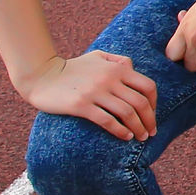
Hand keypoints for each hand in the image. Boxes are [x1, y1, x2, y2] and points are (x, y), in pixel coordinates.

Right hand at [17, 51, 158, 139]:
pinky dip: (120, 130)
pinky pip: (107, 120)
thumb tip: (133, 68)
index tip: (152, 115)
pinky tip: (125, 137)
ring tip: (141, 137)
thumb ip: (118, 61)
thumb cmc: (71, 68)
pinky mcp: (81, 105)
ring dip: (138, 128)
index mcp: (117, 68)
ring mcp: (95, 92)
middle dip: (150, 120)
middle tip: (151, 132)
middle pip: (140, 102)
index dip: (154, 103)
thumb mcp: (97, 57)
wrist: (41, 75)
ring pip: (127, 113)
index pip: (147, 86)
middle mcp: (109, 78)